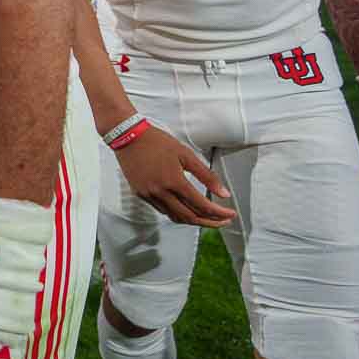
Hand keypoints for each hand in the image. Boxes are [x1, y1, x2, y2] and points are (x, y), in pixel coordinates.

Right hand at [115, 128, 234, 226]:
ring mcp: (149, 195)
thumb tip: (223, 193)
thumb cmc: (157, 141)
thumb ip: (206, 176)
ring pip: (175, 217)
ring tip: (207, 218)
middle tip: (223, 221)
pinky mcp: (141, 194)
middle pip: (190, 217)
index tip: (230, 215)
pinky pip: (162, 210)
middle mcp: (161, 192)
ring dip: (193, 220)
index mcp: (174, 181)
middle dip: (210, 222)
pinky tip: (185, 209)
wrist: (127, 136)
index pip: (201, 205)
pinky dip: (177, 213)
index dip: (219, 213)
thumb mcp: (186, 154)